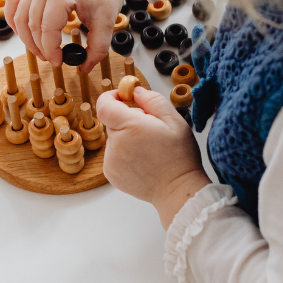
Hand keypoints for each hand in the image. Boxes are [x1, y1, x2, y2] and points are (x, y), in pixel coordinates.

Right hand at [5, 0, 149, 70]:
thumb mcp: (106, 23)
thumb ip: (96, 49)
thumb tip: (84, 67)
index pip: (47, 29)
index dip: (50, 50)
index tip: (58, 62)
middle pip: (32, 25)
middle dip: (39, 47)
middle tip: (50, 59)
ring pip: (20, 16)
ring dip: (26, 38)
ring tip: (40, 50)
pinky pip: (14, 1)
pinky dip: (14, 18)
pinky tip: (21, 32)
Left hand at [96, 87, 210, 227]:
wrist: (177, 190)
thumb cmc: (179, 157)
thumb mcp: (174, 120)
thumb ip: (152, 100)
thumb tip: (135, 92)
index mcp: (129, 127)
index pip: (104, 105)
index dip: (111, 97)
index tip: (124, 98)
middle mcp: (115, 144)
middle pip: (112, 122)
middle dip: (127, 120)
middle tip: (149, 130)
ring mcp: (111, 161)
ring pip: (113, 139)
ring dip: (126, 138)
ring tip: (148, 149)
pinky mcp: (111, 174)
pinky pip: (113, 155)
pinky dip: (124, 154)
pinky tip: (142, 160)